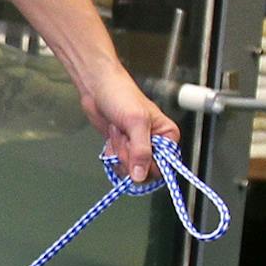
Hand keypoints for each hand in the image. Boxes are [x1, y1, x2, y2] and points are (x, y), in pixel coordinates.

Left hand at [80, 63, 176, 182]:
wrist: (97, 89)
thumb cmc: (121, 96)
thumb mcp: (135, 122)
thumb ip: (141, 151)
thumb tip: (141, 175)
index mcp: (168, 136)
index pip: (164, 166)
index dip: (147, 164)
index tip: (135, 150)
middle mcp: (156, 144)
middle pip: (145, 171)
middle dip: (129, 156)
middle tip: (125, 136)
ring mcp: (138, 148)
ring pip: (129, 169)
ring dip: (119, 152)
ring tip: (118, 132)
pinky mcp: (123, 149)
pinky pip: (118, 165)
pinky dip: (112, 153)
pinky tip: (112, 137)